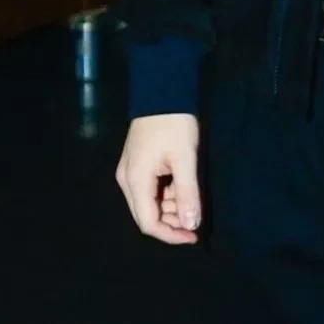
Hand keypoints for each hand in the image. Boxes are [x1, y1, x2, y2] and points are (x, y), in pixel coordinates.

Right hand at [115, 113, 201, 244]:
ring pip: (149, 202)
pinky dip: (166, 194)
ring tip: (192, 201)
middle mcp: (127, 180)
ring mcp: (130, 170)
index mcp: (135, 181)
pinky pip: (150, 188)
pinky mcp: (137, 162)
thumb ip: (187, 193)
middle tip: (196, 218)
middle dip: (171, 222)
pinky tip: (183, 188)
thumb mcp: (185, 158)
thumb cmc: (174, 123)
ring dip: (170, 208)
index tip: (194, 235)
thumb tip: (191, 225)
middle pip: (146, 215)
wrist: (163, 88)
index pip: (148, 223)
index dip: (171, 234)